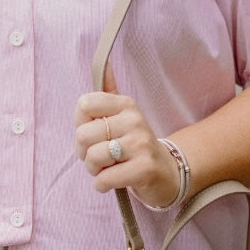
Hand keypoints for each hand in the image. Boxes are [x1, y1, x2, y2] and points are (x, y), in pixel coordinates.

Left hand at [73, 67, 179, 209]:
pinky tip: (114, 180)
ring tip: (108, 168)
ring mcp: (140, 145)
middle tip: (100, 157)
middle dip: (84, 153)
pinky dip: (102, 184)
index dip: (81, 124)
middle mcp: (134, 120)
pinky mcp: (143, 169)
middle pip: (83, 135)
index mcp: (126, 105)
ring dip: (94, 170)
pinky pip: (103, 179)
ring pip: (92, 158)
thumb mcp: (124, 117)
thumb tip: (104, 65)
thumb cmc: (136, 145)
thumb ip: (109, 94)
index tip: (95, 134)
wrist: (168, 173)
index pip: (84, 105)